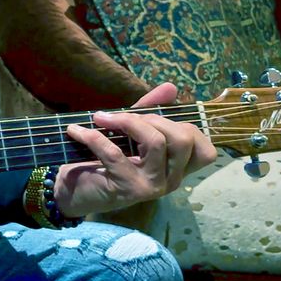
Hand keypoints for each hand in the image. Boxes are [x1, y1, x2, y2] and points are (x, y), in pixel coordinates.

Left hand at [54, 83, 217, 217]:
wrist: (76, 193)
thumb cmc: (106, 162)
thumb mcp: (130, 134)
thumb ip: (150, 111)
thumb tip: (171, 87)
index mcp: (177, 169)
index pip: (205, 150)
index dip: (183, 127)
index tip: (151, 119)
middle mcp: (171, 180)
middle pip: (182, 139)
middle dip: (152, 118)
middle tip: (122, 118)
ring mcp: (152, 186)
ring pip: (155, 142)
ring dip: (126, 121)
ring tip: (101, 118)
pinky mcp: (127, 188)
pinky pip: (114, 153)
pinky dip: (92, 136)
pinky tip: (75, 131)